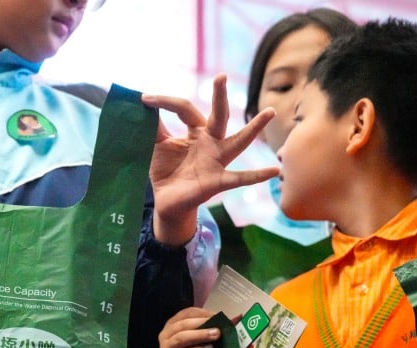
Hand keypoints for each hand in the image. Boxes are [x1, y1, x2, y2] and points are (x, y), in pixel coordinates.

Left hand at [142, 74, 278, 245]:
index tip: (144, 99)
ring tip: (270, 111)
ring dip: (254, 128)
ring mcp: (217, 161)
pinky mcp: (218, 181)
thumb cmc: (165, 171)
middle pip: (219, 116)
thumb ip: (153, 127)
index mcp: (196, 132)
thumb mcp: (156, 146)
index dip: (165, 102)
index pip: (185, 108)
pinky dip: (257, 175)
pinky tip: (274, 170)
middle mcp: (211, 143)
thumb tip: (141, 104)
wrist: (166, 202)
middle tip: (221, 76)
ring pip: (239, 141)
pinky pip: (240, 178)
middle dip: (219, 97)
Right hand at [158, 307, 220, 347]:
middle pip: (183, 324)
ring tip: (215, 336)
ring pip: (180, 338)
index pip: (187, 313)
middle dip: (201, 324)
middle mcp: (166, 334)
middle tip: (218, 328)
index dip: (203, 313)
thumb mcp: (203, 337)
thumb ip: (216, 327)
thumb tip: (238, 317)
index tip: (218, 316)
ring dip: (199, 336)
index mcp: (174, 323)